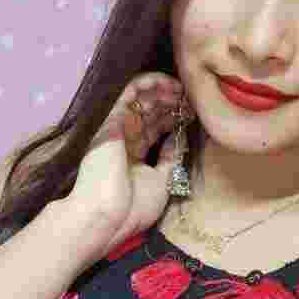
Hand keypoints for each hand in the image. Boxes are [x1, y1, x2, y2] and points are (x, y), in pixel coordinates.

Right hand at [66, 71, 191, 253]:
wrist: (106, 215)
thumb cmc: (132, 207)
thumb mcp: (162, 182)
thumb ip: (170, 157)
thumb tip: (178, 136)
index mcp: (132, 155)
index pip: (153, 128)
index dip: (173, 118)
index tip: (193, 115)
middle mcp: (123, 138)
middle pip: (149, 111)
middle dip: (171, 102)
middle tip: (191, 99)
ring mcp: (116, 127)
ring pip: (140, 98)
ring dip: (163, 90)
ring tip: (183, 90)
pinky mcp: (111, 117)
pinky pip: (130, 91)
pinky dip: (149, 83)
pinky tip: (168, 82)